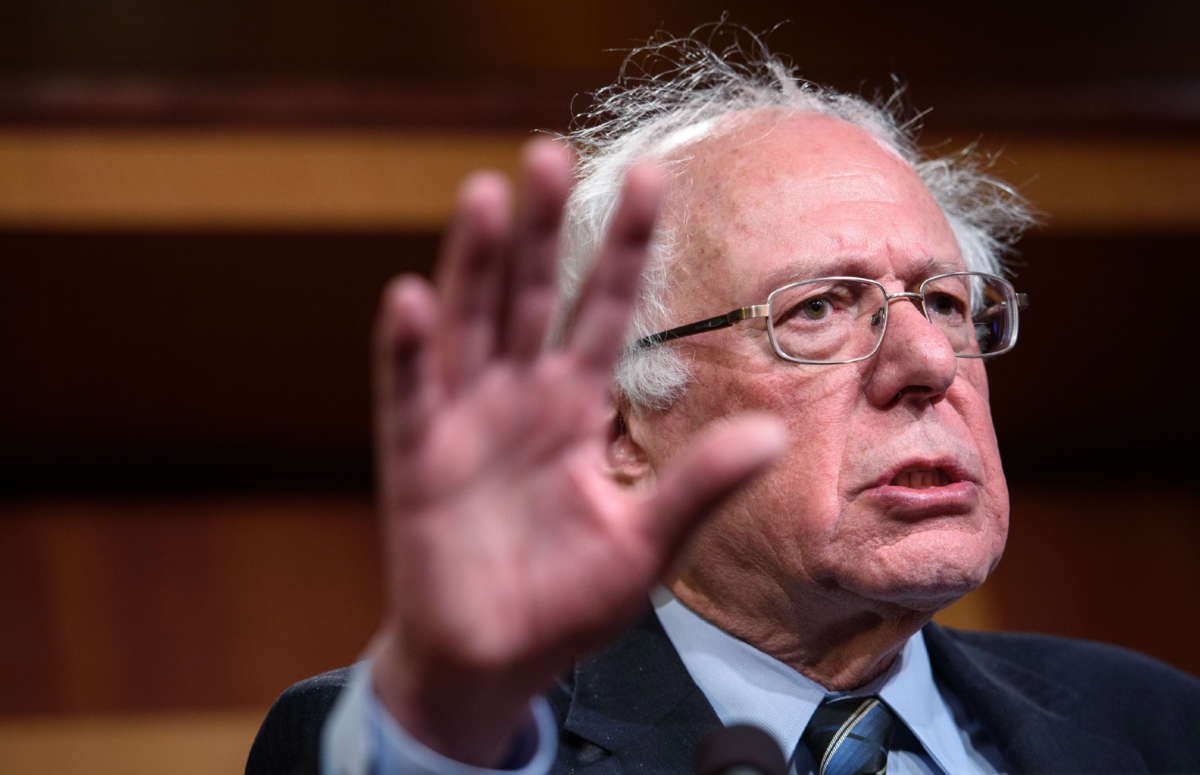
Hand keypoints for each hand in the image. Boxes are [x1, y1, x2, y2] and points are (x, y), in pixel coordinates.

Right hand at [368, 138, 784, 764]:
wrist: (494, 662)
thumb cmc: (567, 601)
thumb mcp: (646, 544)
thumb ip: (696, 486)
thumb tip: (769, 433)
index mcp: (575, 410)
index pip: (603, 312)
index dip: (623, 249)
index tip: (649, 178)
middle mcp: (520, 400)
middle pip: (530, 298)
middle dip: (541, 229)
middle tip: (551, 151)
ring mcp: (464, 423)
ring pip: (470, 326)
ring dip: (474, 264)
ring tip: (486, 195)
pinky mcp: (416, 460)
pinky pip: (410, 395)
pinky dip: (408, 350)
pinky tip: (411, 299)